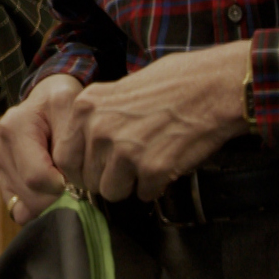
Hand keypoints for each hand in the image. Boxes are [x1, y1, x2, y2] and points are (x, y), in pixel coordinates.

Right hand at [0, 74, 82, 223]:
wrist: (46, 101)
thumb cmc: (61, 103)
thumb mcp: (70, 107)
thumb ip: (68, 140)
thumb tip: (61, 181)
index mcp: (14, 128)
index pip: (36, 176)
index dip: (61, 184)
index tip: (74, 176)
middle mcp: (1, 149)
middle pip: (30, 197)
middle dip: (56, 197)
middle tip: (71, 181)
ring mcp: (0, 167)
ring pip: (24, 207)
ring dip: (48, 201)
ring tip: (60, 180)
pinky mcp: (3, 181)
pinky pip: (18, 210)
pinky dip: (36, 208)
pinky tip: (49, 193)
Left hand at [56, 41, 252, 202]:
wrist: (213, 86)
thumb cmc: (171, 83)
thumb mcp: (118, 89)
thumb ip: (96, 117)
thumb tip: (84, 150)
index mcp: (86, 107)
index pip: (64, 158)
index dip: (81, 169)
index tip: (97, 168)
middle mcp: (99, 129)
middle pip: (87, 179)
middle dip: (107, 177)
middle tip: (130, 164)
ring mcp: (124, 150)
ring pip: (112, 192)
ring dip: (130, 185)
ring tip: (149, 161)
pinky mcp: (152, 169)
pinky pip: (144, 195)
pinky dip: (156, 185)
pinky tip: (168, 162)